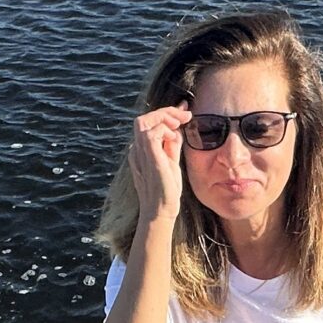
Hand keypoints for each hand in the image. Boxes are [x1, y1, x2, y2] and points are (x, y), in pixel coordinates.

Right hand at [127, 105, 190, 226]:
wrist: (162, 210)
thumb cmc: (166, 190)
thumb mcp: (171, 160)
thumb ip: (172, 143)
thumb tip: (178, 126)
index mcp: (141, 150)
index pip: (149, 123)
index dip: (166, 113)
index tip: (184, 112)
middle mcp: (137, 149)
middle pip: (144, 118)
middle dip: (166, 112)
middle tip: (185, 115)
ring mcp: (140, 153)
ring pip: (144, 121)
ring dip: (164, 117)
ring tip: (179, 124)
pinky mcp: (148, 157)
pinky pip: (151, 132)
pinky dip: (165, 129)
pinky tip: (174, 137)